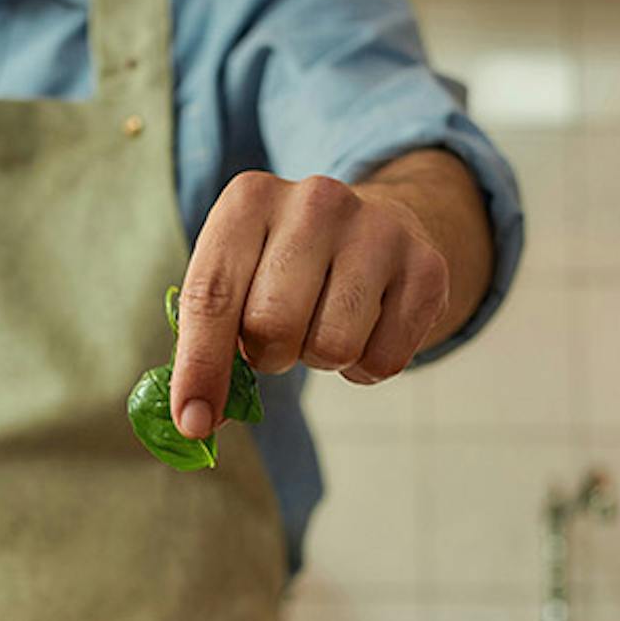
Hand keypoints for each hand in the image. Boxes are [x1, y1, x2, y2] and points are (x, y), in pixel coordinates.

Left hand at [170, 171, 450, 438]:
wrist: (383, 226)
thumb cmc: (287, 265)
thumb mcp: (238, 274)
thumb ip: (205, 338)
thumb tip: (195, 419)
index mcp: (250, 199)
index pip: (211, 295)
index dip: (200, 368)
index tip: (192, 421)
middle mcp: (315, 201)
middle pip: (271, 325)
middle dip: (268, 355)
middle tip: (278, 339)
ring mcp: (378, 229)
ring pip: (332, 347)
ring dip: (320, 359)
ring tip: (324, 325)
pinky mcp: (427, 268)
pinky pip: (384, 361)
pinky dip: (366, 366)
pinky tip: (366, 329)